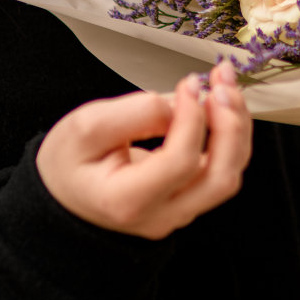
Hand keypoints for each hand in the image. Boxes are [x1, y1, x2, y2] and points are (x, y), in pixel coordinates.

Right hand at [37, 61, 251, 239]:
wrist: (63, 195)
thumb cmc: (69, 163)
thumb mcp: (85, 127)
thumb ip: (134, 113)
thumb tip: (180, 105)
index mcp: (127, 201)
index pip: (181, 163)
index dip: (193, 119)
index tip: (189, 84)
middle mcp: (160, 215)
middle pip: (220, 178)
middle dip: (231, 125)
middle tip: (221, 84)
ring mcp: (178, 212)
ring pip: (228, 175)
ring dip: (236, 126)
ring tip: (224, 84)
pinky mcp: (189, 200)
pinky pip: (221, 169)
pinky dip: (228, 134)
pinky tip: (220, 102)